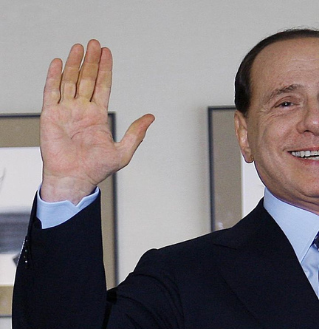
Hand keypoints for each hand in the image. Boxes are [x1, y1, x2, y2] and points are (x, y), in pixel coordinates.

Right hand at [40, 39, 153, 202]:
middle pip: (86, 79)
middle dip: (91, 61)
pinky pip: (51, 92)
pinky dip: (53, 76)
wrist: (74, 179)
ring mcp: (66, 111)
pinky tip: (57, 62)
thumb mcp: (123, 151)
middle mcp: (82, 110)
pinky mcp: (50, 115)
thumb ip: (137, 133)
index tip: (107, 52)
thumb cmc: (96, 169)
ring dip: (73, 63)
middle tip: (94, 43)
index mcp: (98, 116)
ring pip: (69, 81)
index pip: (103, 86)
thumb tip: (151, 117)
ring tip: (78, 46)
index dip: (105, 69)